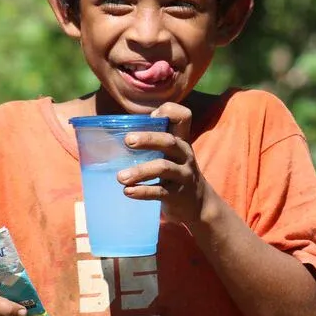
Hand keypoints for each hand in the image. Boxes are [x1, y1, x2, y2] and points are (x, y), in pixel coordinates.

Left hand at [118, 102, 213, 225]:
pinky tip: (128, 191)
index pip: (184, 116)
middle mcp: (184, 155)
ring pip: (163, 168)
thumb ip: (155, 141)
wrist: (198, 204)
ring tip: (120, 177)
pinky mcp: (177, 195)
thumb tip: (117, 131)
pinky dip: (142, 191)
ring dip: (140, 171)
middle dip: (148, 139)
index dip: (169, 111)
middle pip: (169, 141)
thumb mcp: (173, 154)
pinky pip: (159, 192)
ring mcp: (182, 175)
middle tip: (127, 141)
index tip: (151, 116)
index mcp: (181, 140)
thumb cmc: (176, 173)